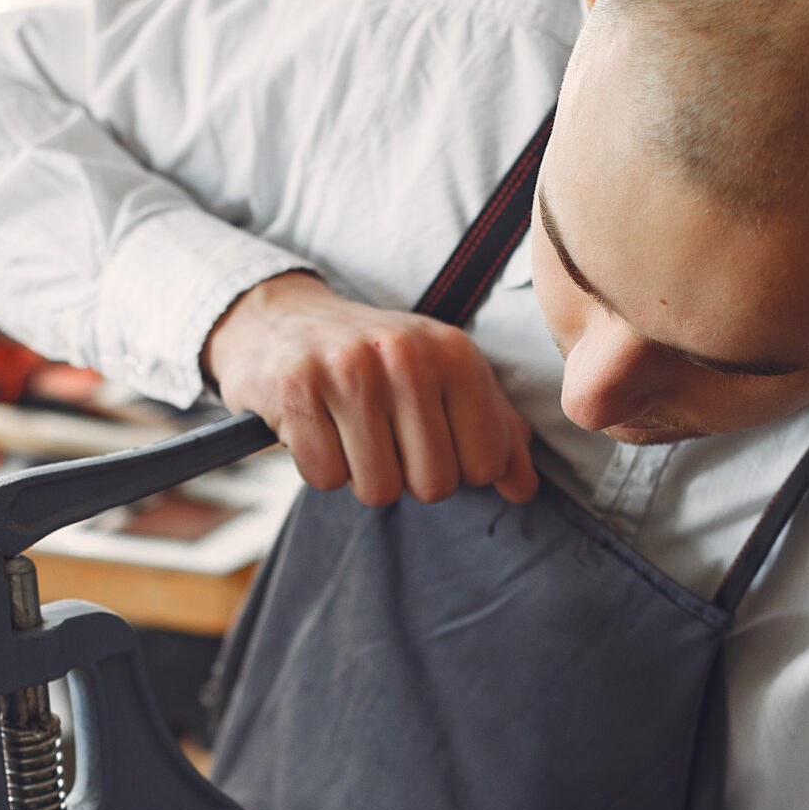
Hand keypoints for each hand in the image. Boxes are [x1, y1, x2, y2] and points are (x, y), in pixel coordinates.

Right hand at [204, 272, 538, 507]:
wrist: (285, 321)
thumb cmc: (376, 360)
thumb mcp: (445, 378)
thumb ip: (494, 431)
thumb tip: (524, 489)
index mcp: (456, 354)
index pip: (485, 465)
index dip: (456, 467)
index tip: (429, 437)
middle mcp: (406, 356)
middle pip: (433, 484)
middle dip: (406, 476)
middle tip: (383, 435)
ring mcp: (348, 371)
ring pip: (379, 488)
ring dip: (361, 474)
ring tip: (350, 430)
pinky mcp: (296, 389)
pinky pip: (324, 477)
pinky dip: (319, 465)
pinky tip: (316, 427)